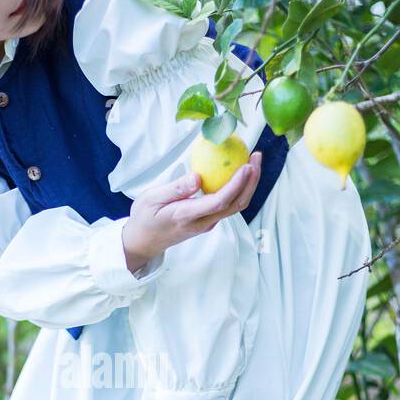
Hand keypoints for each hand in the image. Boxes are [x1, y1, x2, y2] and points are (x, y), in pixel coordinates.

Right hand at [121, 152, 261, 272]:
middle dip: (251, 181)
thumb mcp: (151, 199)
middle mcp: (203, 222)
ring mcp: (207, 223)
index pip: (219, 201)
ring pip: (235, 206)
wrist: (143, 242)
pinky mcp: (208, 220)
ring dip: (248, 185)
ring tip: (252, 161)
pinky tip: (238, 172)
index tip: (246, 166)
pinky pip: (228, 204)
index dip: (236, 184)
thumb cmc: (145, 218)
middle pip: (236, 204)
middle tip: (256, 157)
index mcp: (188, 216)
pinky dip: (238, 188)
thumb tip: (197, 177)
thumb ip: (176, 188)